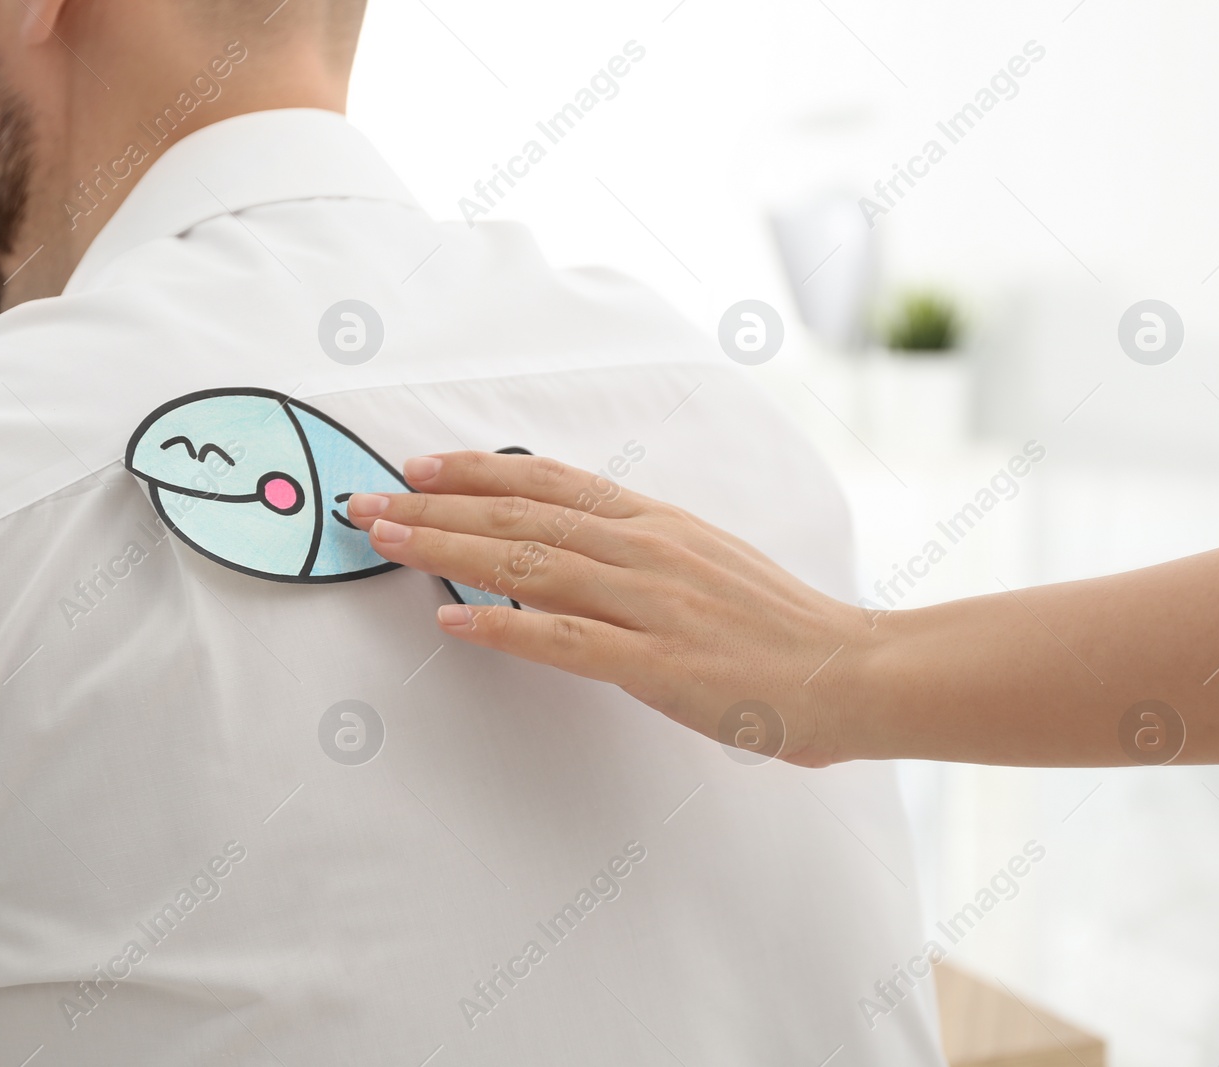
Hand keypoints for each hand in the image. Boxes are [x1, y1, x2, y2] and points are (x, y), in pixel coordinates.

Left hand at [345, 451, 867, 766]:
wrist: (851, 672)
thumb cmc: (781, 624)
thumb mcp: (708, 560)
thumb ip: (641, 548)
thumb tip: (574, 543)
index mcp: (658, 521)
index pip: (550, 480)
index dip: (476, 470)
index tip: (419, 466)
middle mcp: (647, 548)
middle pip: (522, 514)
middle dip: (435, 505)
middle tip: (368, 501)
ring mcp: (650, 602)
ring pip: (529, 563)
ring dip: (448, 549)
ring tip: (387, 541)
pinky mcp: (656, 661)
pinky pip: (563, 639)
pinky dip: (501, 627)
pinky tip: (451, 622)